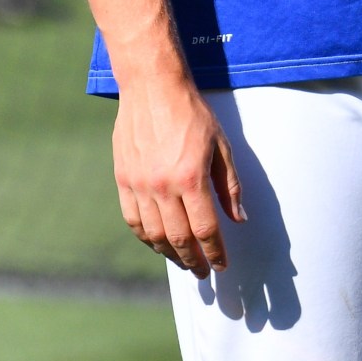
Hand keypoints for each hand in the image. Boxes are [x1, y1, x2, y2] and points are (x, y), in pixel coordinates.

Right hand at [112, 73, 242, 275]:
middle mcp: (162, 186)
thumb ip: (229, 185)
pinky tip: (157, 243)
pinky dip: (146, 237)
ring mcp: (138, 184)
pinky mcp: (122, 179)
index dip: (215, 252)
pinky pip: (133, 220)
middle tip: (203, 272)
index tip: (222, 266)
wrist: (152, 88)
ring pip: (153, 234)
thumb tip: (238, 218)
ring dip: (169, 254)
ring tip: (183, 261)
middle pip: (178, 238)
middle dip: (193, 260)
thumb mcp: (221, 145)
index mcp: (191, 177)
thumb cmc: (192, 114)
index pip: (205, 228)